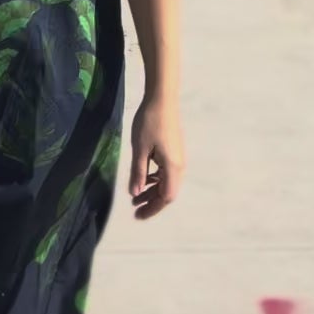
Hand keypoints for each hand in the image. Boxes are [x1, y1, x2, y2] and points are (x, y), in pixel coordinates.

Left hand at [128, 94, 184, 220]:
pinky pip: (165, 172)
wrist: (162, 99)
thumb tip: (135, 194)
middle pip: (168, 192)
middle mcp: (178, 165)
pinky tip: (143, 179)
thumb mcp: (139, 149)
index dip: (153, 208)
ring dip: (152, 191)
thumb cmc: (149, 122)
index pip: (166, 196)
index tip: (138, 215)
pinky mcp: (173, 151)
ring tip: (135, 197)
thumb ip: (138, 173)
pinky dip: (155, 179)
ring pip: (166, 182)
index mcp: (172, 167)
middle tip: (134, 210)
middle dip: (152, 203)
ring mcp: (177, 157)